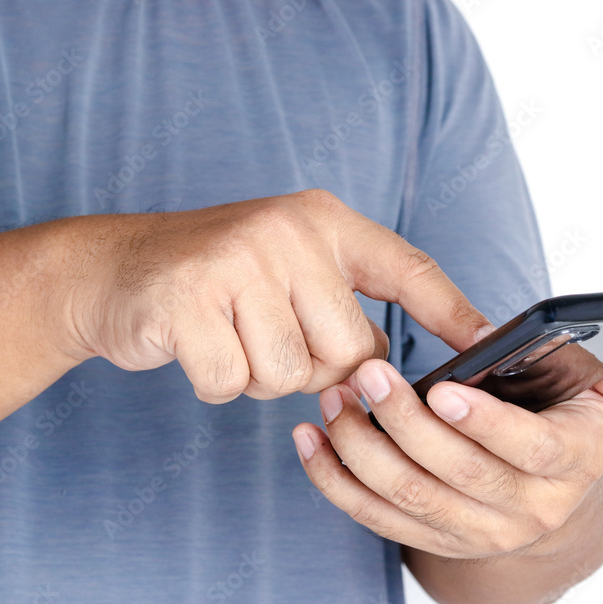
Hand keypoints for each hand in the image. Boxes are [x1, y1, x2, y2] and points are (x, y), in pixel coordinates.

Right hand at [59, 189, 490, 400]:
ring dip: (261, 374)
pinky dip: (216, 382)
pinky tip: (195, 344)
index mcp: (322, 220)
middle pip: (349, 348)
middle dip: (313, 366)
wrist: (112, 271)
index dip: (454, 311)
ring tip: (227, 332)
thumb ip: (338, 305)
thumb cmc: (214, 282)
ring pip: (293, 372)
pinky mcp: (188, 297)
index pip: (408, 267)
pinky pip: (235, 383)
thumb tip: (385, 365)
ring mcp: (237, 259)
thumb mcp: (285, 270)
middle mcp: (288, 230)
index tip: (490, 346)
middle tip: (264, 333)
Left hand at [292, 341, 602, 558]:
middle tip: (368, 374)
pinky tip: (311, 440)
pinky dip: (335, 480)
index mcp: (565, 467)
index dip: (484, 421)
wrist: (552, 509)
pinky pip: (374, 516)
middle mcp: (520, 510)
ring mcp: (472, 531)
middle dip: (404, 423)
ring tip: (336, 398)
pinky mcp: (431, 538)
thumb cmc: (571, 436)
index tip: (443, 386)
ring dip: (361, 448)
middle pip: (453, 473)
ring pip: (406, 496)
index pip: (526, 450)